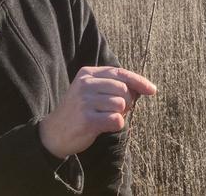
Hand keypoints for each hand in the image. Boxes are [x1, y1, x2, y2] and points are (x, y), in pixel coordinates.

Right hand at [39, 66, 156, 158]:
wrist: (54, 133)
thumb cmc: (79, 111)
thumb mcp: (91, 91)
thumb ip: (113, 86)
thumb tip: (142, 88)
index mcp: (88, 74)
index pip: (120, 73)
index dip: (139, 81)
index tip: (152, 90)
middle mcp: (85, 84)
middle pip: (124, 90)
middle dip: (127, 103)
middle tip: (115, 110)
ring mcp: (85, 101)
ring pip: (121, 105)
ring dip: (120, 114)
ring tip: (105, 117)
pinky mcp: (87, 120)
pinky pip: (116, 120)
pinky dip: (116, 125)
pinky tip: (103, 126)